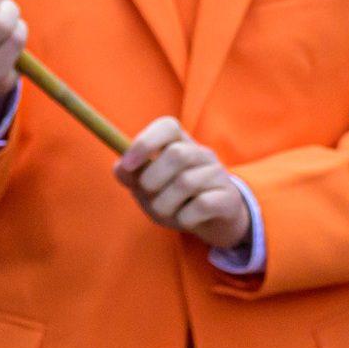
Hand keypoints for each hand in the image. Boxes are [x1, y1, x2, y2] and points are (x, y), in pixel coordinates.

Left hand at [115, 118, 254, 257]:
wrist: (212, 220)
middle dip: (152, 179)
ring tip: (165, 211)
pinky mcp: (228, 197)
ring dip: (165, 204)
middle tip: (148, 193)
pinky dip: (185, 217)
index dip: (145, 142)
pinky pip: (202, 204)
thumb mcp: (148, 188)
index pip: (168, 126)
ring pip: (186, 182)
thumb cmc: (174, 198)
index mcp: (180, 144)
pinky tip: (186, 219)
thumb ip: (131, 176)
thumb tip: (120, 168)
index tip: (128, 164)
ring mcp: (218, 174)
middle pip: (177, 154)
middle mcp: (202, 154)